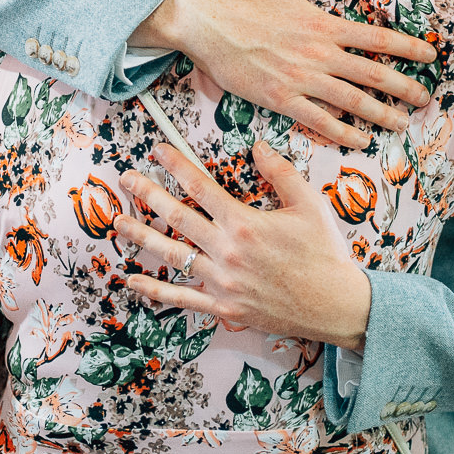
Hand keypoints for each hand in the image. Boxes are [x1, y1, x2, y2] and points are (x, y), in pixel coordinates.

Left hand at [113, 141, 371, 349]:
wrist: (336, 305)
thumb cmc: (325, 253)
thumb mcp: (309, 204)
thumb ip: (281, 172)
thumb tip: (257, 146)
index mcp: (245, 223)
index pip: (201, 186)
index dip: (176, 165)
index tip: (157, 150)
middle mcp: (227, 251)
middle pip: (177, 217)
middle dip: (148, 194)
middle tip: (126, 179)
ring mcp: (222, 282)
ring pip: (171, 255)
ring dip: (141, 236)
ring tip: (117, 222)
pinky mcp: (223, 307)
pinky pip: (181, 297)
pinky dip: (154, 289)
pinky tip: (132, 279)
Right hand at [135, 0, 437, 149]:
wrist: (205, 22)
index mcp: (324, 24)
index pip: (378, 38)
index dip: (408, 48)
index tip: (430, 56)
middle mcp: (319, 54)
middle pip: (373, 74)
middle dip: (405, 88)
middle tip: (425, 99)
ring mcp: (300, 79)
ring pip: (352, 102)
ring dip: (381, 115)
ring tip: (401, 124)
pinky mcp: (280, 98)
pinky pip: (319, 120)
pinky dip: (343, 132)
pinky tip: (360, 140)